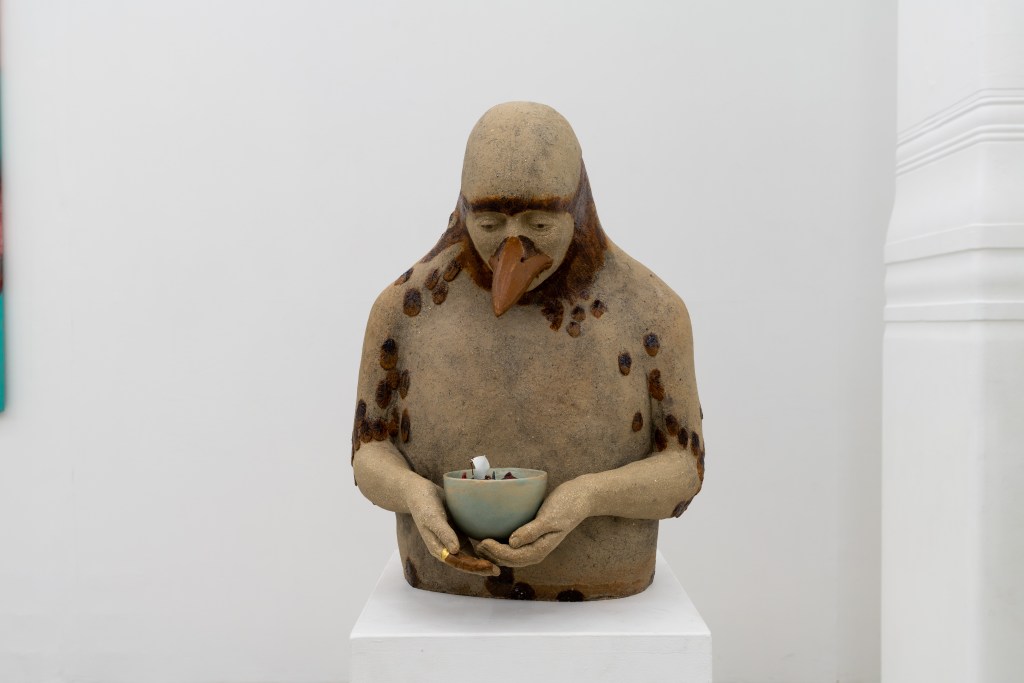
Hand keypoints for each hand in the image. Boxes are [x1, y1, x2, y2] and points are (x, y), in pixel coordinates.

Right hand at [404, 476, 498, 575]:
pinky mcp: (457, 531)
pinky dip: (479, 549)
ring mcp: (452, 540)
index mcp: (438, 549)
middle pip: (465, 562)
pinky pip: (470, 544)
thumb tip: (455, 551)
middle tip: (498, 571)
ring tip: (498, 564)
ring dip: (481, 561)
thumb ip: (444, 533)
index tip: (489, 569)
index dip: (474, 568)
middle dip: (480, 567)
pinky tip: (492, 549)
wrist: (420, 491)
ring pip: (469, 555)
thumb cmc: (424, 504)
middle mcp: (446, 548)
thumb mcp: (433, 518)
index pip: (458, 563)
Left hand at [474, 477, 592, 566]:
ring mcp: (533, 543)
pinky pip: (513, 544)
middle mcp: (535, 550)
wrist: (580, 496)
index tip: (482, 542)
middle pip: (509, 560)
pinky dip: (501, 543)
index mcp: (540, 549)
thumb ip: (532, 531)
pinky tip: (491, 534)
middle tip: (475, 544)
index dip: (496, 552)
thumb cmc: (567, 505)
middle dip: (491, 555)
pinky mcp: (531, 534)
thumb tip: (512, 543)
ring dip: (494, 552)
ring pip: (510, 554)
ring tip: (478, 543)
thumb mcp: (550, 518)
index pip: (513, 557)